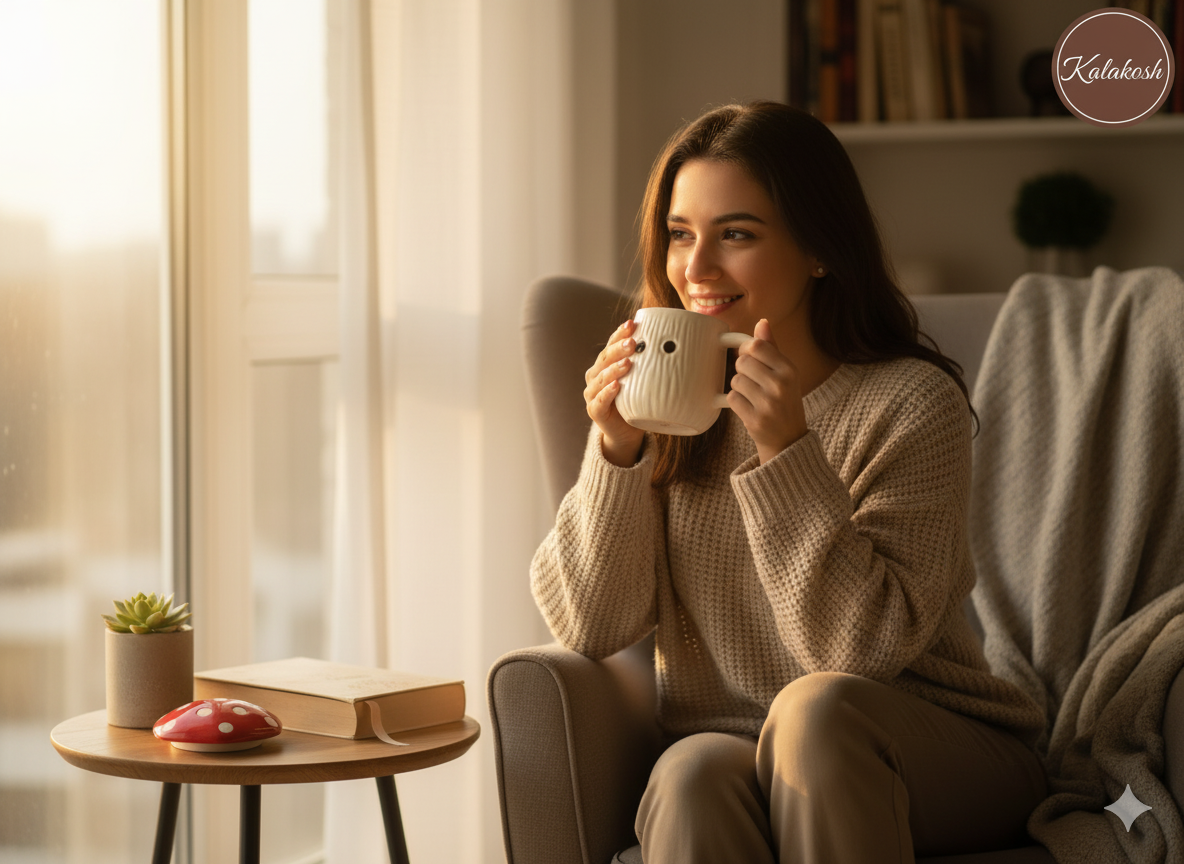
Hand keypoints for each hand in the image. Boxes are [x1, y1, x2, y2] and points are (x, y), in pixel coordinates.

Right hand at [584, 319, 645, 466]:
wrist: (626, 433)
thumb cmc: (636, 403)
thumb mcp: (644, 381)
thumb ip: (652, 366)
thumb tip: (680, 347)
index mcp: (605, 365)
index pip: (611, 344)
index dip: (619, 333)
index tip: (633, 323)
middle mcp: (595, 376)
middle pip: (605, 358)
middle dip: (618, 348)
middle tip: (633, 342)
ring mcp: (592, 394)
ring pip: (601, 377)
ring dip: (614, 369)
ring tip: (628, 362)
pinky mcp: (594, 411)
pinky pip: (599, 400)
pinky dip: (607, 393)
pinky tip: (616, 386)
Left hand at [728, 319, 808, 463]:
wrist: (788, 440)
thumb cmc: (784, 401)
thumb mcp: (785, 373)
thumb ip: (772, 348)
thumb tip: (762, 322)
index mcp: (790, 369)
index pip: (756, 345)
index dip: (746, 350)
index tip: (749, 357)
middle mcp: (781, 385)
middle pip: (742, 362)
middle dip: (742, 370)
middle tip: (752, 382)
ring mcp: (768, 403)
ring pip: (735, 380)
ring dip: (738, 388)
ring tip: (752, 397)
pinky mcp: (755, 419)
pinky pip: (731, 398)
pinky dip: (735, 402)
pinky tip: (748, 407)